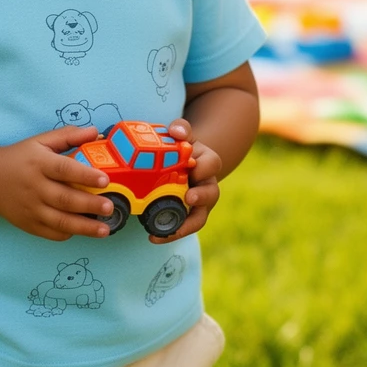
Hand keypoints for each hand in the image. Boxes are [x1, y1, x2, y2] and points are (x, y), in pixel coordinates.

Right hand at [0, 126, 115, 240]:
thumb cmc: (21, 158)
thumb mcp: (41, 141)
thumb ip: (68, 136)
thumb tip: (95, 131)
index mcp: (38, 163)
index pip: (64, 169)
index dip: (85, 175)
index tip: (105, 180)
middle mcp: (34, 187)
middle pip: (64, 199)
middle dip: (89, 205)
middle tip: (110, 206)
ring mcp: (30, 208)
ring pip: (59, 221)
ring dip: (84, 227)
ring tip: (105, 229)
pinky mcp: (28, 224)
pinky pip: (51, 233)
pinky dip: (68, 233)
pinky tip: (83, 231)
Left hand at [149, 118, 221, 243]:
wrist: (183, 163)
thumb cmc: (181, 148)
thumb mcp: (182, 135)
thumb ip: (181, 129)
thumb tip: (177, 131)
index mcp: (207, 163)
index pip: (212, 163)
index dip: (203, 166)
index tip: (191, 166)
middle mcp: (207, 184)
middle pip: (211, 193)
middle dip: (201, 197)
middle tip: (189, 197)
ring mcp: (199, 203)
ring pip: (200, 217)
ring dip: (186, 225)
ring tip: (168, 231)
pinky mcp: (187, 215)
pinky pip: (184, 227)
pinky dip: (172, 233)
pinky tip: (154, 237)